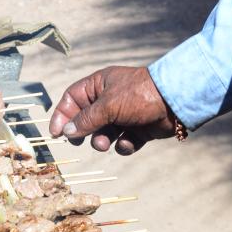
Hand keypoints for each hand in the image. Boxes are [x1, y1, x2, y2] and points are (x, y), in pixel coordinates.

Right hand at [49, 66, 175, 154]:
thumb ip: (86, 120)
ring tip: (105, 143)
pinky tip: (129, 142)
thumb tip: (66, 131)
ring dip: (101, 141)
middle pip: (86, 119)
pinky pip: (122, 143)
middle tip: (79, 141)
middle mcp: (110, 100)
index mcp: (99, 86)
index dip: (62, 115)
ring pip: (103, 133)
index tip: (56, 133)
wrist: (175, 102)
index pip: (72, 99)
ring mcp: (124, 116)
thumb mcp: (108, 105)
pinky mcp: (137, 130)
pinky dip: (124, 146)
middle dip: (83, 132)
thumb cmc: (139, 95)